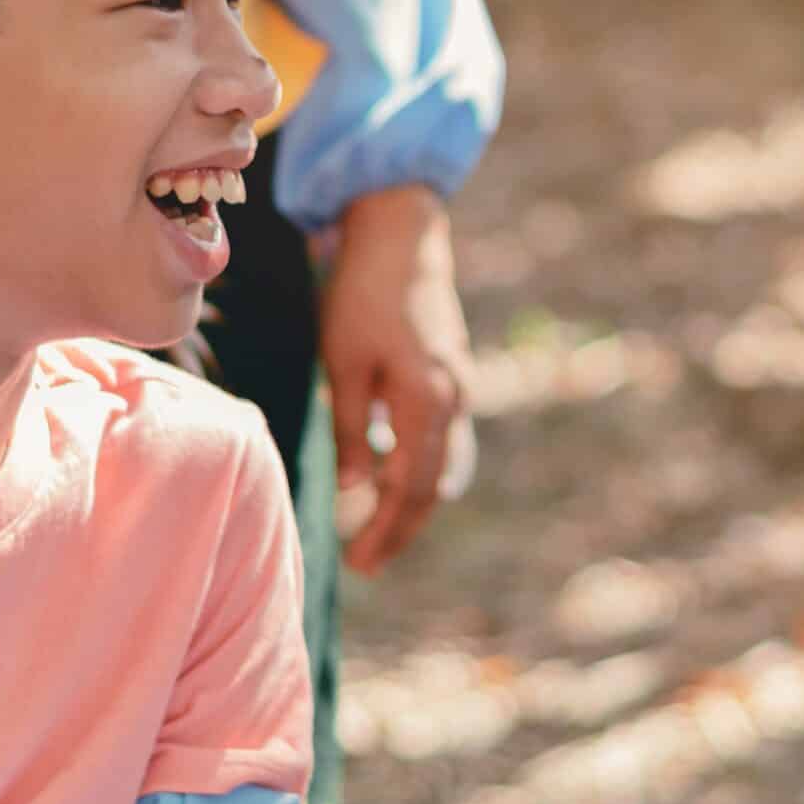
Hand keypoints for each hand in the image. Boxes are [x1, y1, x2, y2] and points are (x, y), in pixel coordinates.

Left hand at [320, 184, 470, 575]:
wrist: (401, 238)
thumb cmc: (361, 296)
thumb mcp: (344, 362)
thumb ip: (352, 429)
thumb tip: (355, 491)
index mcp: (427, 401)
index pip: (409, 488)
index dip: (385, 530)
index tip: (358, 563)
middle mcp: (454, 402)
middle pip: (431, 489)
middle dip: (399, 530)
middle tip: (365, 565)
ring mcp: (459, 391)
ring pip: (443, 469)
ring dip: (413, 506)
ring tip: (380, 535)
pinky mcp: (453, 380)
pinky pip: (446, 445)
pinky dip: (423, 474)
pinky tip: (397, 485)